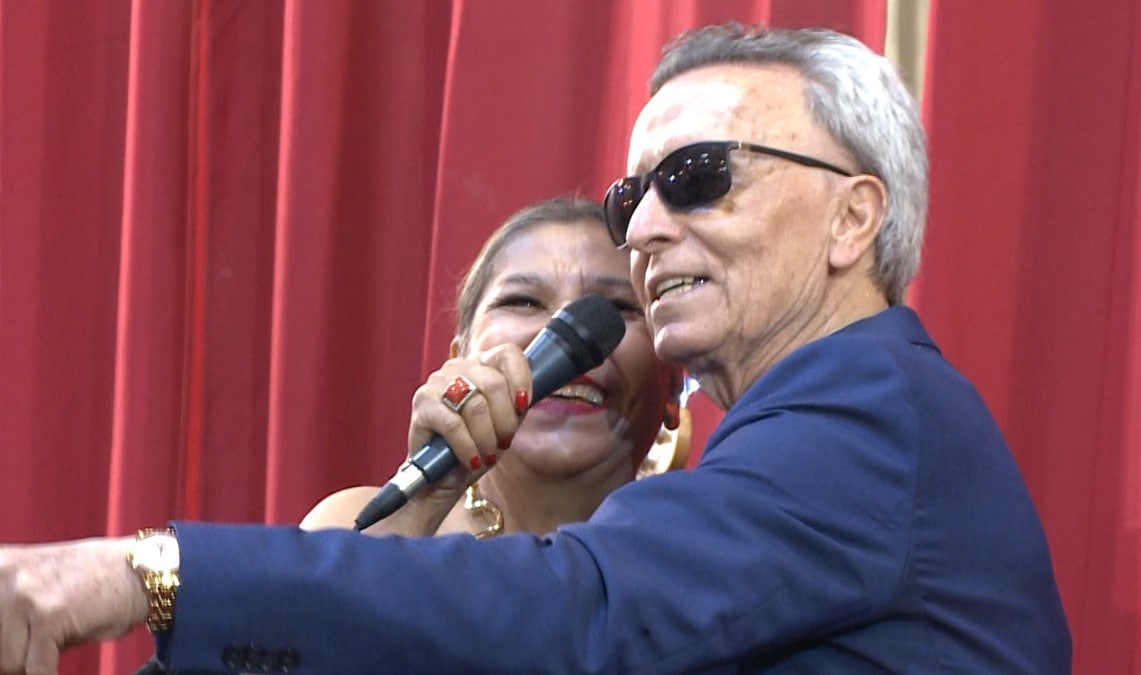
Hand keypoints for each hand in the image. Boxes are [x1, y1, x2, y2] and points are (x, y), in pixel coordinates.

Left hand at [0, 537, 147, 674]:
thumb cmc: (96, 580)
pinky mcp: (51, 617)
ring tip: (58, 644)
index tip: (14, 649)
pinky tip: (58, 670)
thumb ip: (12, 611)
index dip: (3, 641)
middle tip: (41, 649)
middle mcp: (5, 574)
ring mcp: (27, 594)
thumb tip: (4, 658)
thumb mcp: (41, 583)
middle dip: (15, 655)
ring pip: (10, 662)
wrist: (144, 569)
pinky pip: (37, 670)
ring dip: (33, 662)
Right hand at [407, 344, 531, 494]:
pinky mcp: (422, 403)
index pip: (508, 354)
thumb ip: (516, 405)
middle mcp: (457, 366)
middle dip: (505, 420)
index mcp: (481, 363)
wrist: (440, 474)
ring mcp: (437, 382)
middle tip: (503, 441)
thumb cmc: (475, 445)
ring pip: (476, 405)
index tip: (523, 406)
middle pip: (494, 383)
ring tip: (486, 454)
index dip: (521, 379)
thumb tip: (526, 398)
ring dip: (487, 437)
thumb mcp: (504, 422)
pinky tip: (471, 459)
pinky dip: (468, 446)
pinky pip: (454, 424)